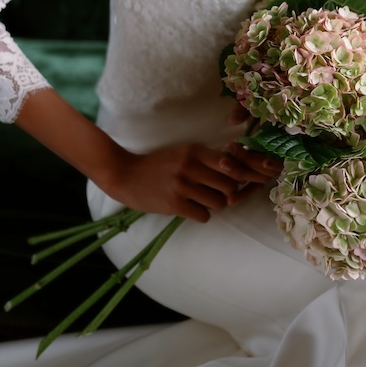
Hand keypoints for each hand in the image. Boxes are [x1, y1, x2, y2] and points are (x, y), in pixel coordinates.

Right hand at [105, 141, 281, 221]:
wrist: (126, 174)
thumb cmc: (159, 164)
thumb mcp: (182, 153)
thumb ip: (205, 159)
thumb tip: (234, 169)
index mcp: (195, 151)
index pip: (231, 163)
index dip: (239, 174)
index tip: (237, 179)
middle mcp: (190, 166)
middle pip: (230, 185)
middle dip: (228, 192)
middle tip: (218, 192)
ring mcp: (182, 186)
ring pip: (220, 202)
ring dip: (215, 205)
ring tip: (203, 201)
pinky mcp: (174, 204)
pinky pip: (204, 215)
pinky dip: (201, 214)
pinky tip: (192, 208)